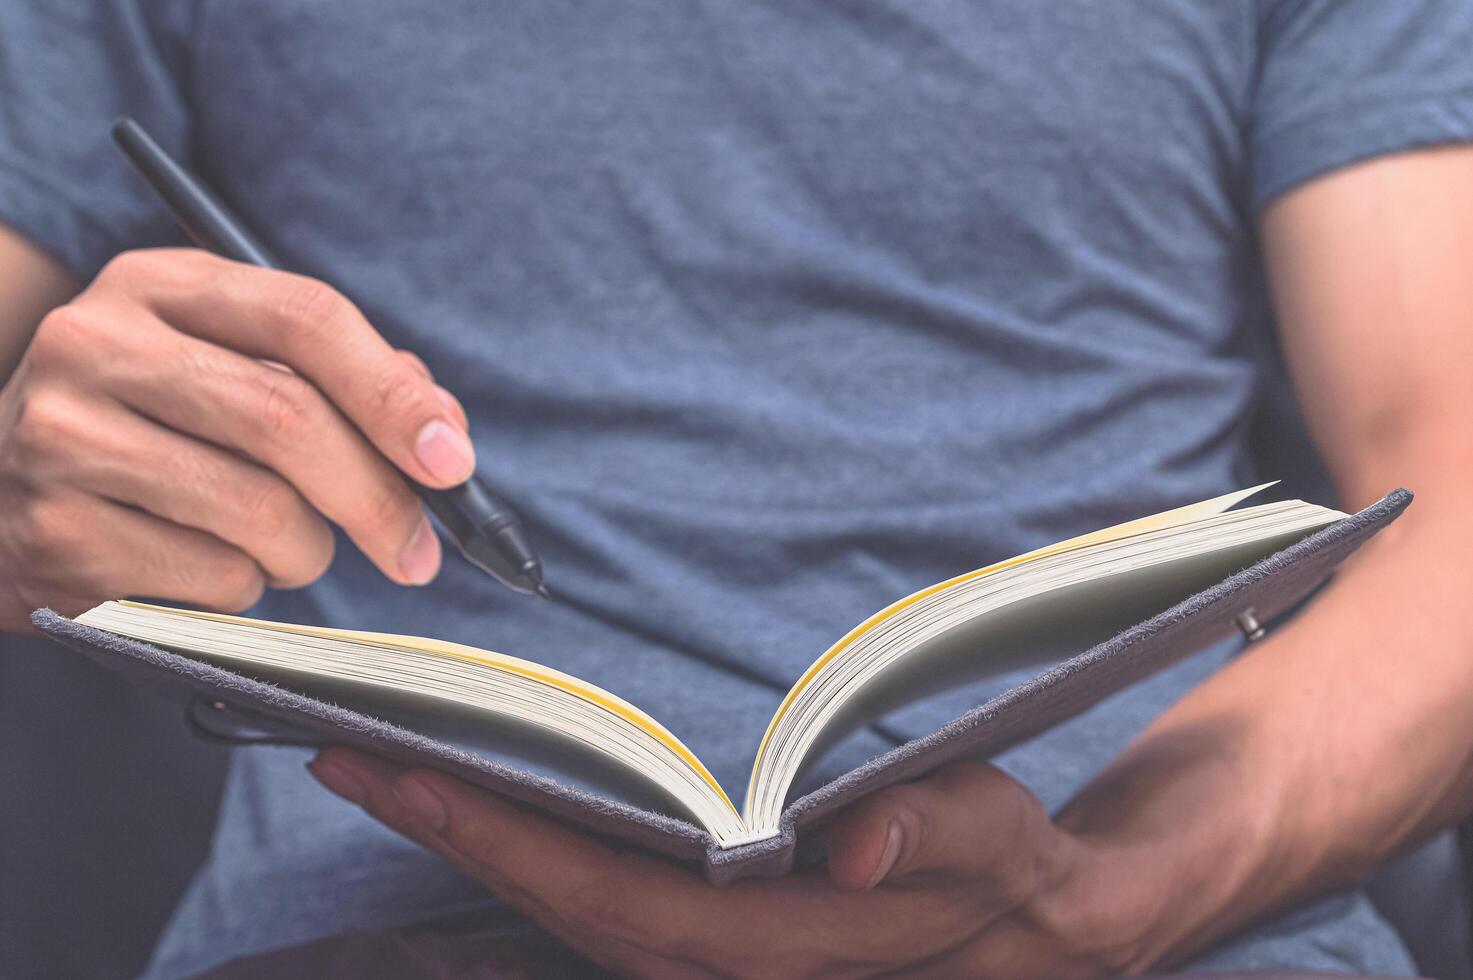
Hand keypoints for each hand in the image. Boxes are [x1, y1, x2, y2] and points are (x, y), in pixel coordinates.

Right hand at [0, 248, 471, 630]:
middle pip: (287, 418)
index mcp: (160, 284)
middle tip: (417, 551)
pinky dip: (246, 588)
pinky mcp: (55, 534)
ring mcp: (63, 438)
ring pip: (261, 513)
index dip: (394, 394)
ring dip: (306, 551)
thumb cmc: (153, 424)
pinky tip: (206, 564)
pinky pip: (215, 581)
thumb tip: (441, 433)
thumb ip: (343, 382)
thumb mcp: (231, 366)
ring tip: (281, 543)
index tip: (451, 462)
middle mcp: (97, 343)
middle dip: (378, 498)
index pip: (305, 318)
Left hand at [308, 748, 1159, 978]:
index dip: (508, 841)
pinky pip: (604, 910)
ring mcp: (716, 965)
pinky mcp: (719, 943)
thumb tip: (851, 841)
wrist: (1043, 931)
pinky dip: (534, 863)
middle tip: (349, 755)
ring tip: (394, 774)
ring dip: (478, 847)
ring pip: (569, 916)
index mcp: (782, 949)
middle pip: (560, 909)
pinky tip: (495, 815)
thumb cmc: (1016, 872)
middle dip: (452, 836)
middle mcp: (727, 970)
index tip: (412, 774)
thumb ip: (937, 834)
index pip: (615, 897)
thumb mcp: (1002, 838)